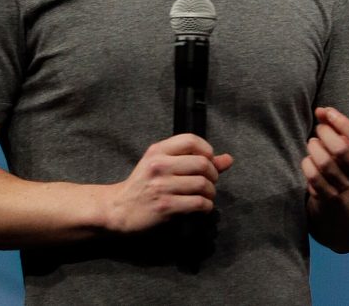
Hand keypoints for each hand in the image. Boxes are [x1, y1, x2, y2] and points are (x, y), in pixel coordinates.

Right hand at [102, 133, 232, 233]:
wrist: (120, 209)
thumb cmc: (143, 185)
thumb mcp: (162, 165)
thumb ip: (193, 159)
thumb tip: (228, 159)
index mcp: (158, 151)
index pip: (191, 140)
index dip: (207, 150)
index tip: (208, 161)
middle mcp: (159, 165)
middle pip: (201, 163)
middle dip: (213, 174)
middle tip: (209, 182)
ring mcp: (162, 186)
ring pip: (202, 184)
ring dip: (210, 192)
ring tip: (205, 195)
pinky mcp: (165, 206)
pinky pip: (198, 203)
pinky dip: (206, 206)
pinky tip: (202, 207)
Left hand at [301, 106, 348, 201]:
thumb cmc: (347, 160)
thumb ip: (336, 124)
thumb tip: (320, 111)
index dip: (343, 122)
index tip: (329, 112)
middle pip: (340, 149)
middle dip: (324, 133)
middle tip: (319, 129)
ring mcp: (345, 187)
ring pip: (325, 164)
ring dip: (314, 147)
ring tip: (313, 143)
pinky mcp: (329, 197)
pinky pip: (314, 178)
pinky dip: (307, 164)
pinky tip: (309, 159)